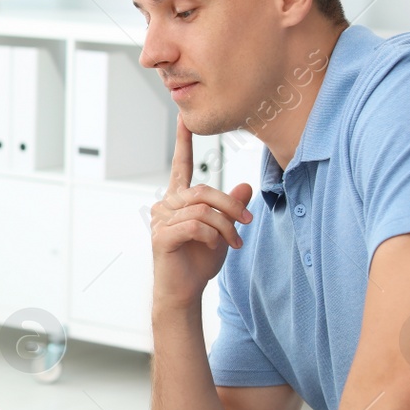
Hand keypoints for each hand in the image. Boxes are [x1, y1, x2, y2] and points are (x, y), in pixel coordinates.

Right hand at [150, 115, 254, 305]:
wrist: (184, 291)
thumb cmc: (199, 261)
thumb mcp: (223, 231)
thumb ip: (231, 208)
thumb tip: (247, 186)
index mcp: (178, 200)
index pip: (181, 166)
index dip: (183, 142)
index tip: (183, 118)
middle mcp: (166, 205)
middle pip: (204, 191)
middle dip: (231, 206)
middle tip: (248, 221)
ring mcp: (161, 220)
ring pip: (203, 209)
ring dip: (226, 227)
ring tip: (234, 243)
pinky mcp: (161, 236)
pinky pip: (196, 225)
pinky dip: (213, 236)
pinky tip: (216, 247)